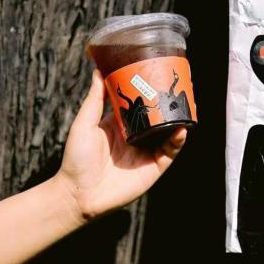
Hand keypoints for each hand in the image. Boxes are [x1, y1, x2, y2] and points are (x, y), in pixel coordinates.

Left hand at [55, 70, 186, 221]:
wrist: (78, 193)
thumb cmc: (76, 158)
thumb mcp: (85, 123)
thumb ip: (95, 99)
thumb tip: (99, 71)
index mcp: (121, 126)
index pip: (141, 106)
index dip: (151, 93)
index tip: (159, 77)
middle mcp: (137, 138)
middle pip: (159, 118)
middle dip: (171, 106)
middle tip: (180, 89)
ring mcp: (146, 153)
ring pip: (169, 134)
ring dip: (179, 121)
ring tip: (187, 106)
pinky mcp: (153, 168)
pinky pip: (170, 152)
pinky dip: (178, 141)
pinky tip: (181, 130)